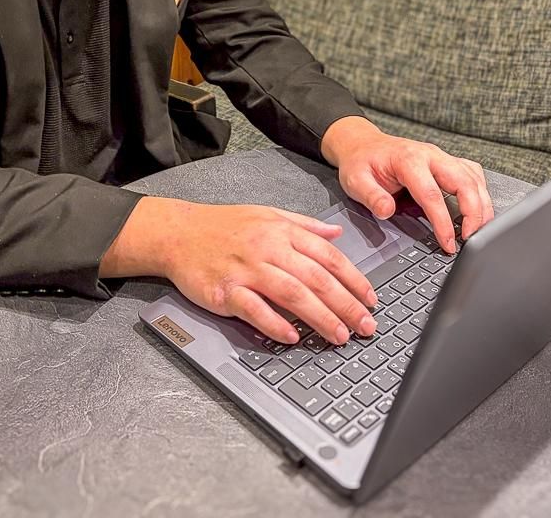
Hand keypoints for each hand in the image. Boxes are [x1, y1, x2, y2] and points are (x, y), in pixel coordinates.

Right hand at [100, 197, 378, 344]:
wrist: (179, 233)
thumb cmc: (223, 225)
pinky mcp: (225, 290)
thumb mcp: (267, 213)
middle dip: (346, 304)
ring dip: (320, 317)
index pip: (328, 255)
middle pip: (315, 278)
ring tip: (340, 336)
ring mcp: (246, 269)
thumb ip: (304, 225)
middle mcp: (267, 248)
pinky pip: (254, 309)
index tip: (371, 299)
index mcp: (281, 230)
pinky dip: (274, 324)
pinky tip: (292, 337)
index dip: (353, 279)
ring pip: (291, 294)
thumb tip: (337, 232)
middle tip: (366, 326)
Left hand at [322, 116, 493, 251]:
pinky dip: (481, 192)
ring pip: (474, 178)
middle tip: (471, 239)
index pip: (432, 194)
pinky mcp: (447, 161)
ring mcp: (441, 156)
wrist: (363, 144)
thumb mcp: (355, 180)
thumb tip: (386, 211)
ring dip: (482, 205)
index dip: (443, 222)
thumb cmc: (361, 162)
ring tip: (478, 231)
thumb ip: (371, 196)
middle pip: (464, 182)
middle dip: (474, 213)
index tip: (448, 243)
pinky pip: (472, 173)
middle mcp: (430, 155)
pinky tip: (478, 209)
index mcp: (408, 159)